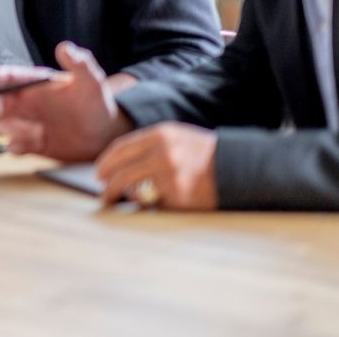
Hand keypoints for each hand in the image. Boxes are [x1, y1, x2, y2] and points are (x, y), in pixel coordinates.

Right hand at [0, 41, 131, 161]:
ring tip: (33, 132)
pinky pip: (15, 146)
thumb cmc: (98, 103)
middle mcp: (26, 102)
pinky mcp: (33, 144)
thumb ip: (79, 63)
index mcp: (34, 84)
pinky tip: (27, 146)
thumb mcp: (92, 81)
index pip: (5, 78)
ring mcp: (28, 123)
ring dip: (10, 129)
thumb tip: (65, 47)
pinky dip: (16, 147)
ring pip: (3, 125)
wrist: (108, 134)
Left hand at [95, 123, 217, 210]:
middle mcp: (163, 153)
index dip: (106, 162)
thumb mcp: (177, 137)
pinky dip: (152, 204)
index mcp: (161, 135)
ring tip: (114, 200)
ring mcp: (170, 176)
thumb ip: (150, 145)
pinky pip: (156, 202)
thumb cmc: (204, 154)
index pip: (122, 148)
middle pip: (123, 171)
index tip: (99, 173)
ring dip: (121, 196)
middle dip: (108, 184)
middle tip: (102, 192)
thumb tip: (120, 163)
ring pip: (134, 189)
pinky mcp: (179, 196)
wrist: (238, 168)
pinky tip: (153, 203)